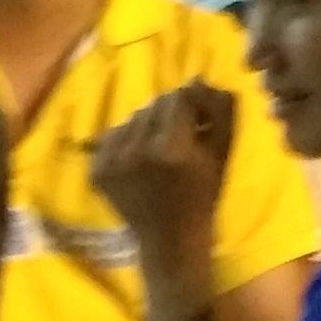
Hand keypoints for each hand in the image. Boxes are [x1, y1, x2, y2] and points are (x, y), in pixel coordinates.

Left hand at [88, 83, 234, 286]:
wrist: (169, 240)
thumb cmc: (204, 195)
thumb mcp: (224, 151)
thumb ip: (220, 110)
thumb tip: (199, 80)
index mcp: (172, 149)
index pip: (179, 97)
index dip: (193, 103)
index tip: (201, 118)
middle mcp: (136, 152)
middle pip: (155, 104)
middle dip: (171, 113)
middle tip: (182, 134)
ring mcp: (111, 162)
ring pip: (133, 117)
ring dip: (149, 124)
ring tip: (160, 146)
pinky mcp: (95, 171)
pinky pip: (114, 134)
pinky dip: (128, 139)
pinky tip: (139, 157)